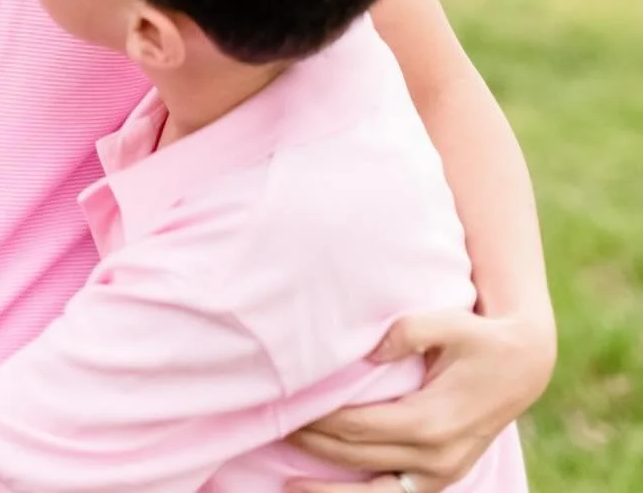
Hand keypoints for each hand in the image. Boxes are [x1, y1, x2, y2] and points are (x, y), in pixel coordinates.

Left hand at [288, 307, 554, 492]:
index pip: (358, 427)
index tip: (287, 408)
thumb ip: (408, 331)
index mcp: (431, 421)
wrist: (525, 365)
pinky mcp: (444, 478)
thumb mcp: (449, 322)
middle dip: (313, 444)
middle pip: (358, 456)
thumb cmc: (479, 337)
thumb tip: (370, 349)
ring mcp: (441, 473)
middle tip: (274, 428)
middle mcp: (435, 457)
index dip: (319, 420)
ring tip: (289, 486)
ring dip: (331, 492)